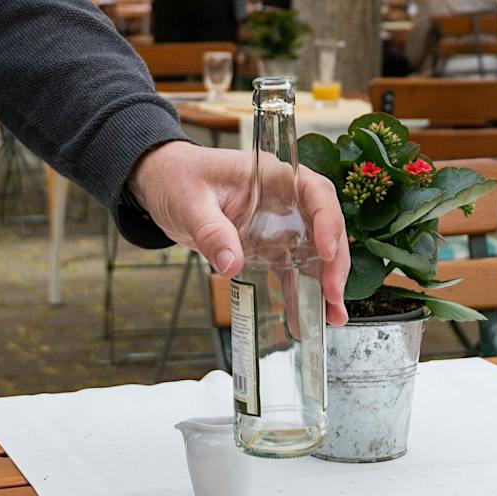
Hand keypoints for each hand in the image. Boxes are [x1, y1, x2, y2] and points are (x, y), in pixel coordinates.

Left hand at [128, 140, 350, 325]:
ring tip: (334, 316)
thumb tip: (231, 264)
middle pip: (324, 227)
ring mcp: (278, 224)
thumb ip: (211, 230)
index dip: (328, 220)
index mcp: (272, 176)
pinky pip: (290, 270)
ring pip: (314, 252)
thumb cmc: (178, 179)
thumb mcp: (190, 202)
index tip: (327, 251)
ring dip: (325, 284)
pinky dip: (300, 293)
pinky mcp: (267, 246)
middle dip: (334, 262)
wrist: (161, 184)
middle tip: (334, 294)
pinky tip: (307, 318)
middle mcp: (284, 199)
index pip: (315, 192)